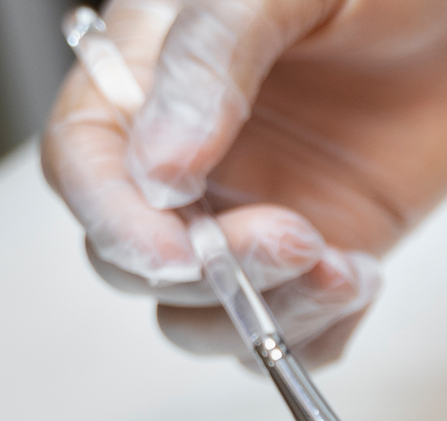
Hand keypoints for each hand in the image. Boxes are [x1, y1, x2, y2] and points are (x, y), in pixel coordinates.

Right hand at [42, 0, 446, 366]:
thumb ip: (213, 59)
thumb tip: (156, 168)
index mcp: (153, 70)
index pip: (84, 164)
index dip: (114, 220)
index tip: (178, 251)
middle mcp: (193, 149)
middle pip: (136, 255)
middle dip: (206, 273)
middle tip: (294, 238)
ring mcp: (258, 204)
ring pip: (204, 312)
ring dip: (262, 317)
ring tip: (340, 268)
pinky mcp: (329, 244)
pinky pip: (291, 329)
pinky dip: (316, 336)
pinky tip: (363, 281)